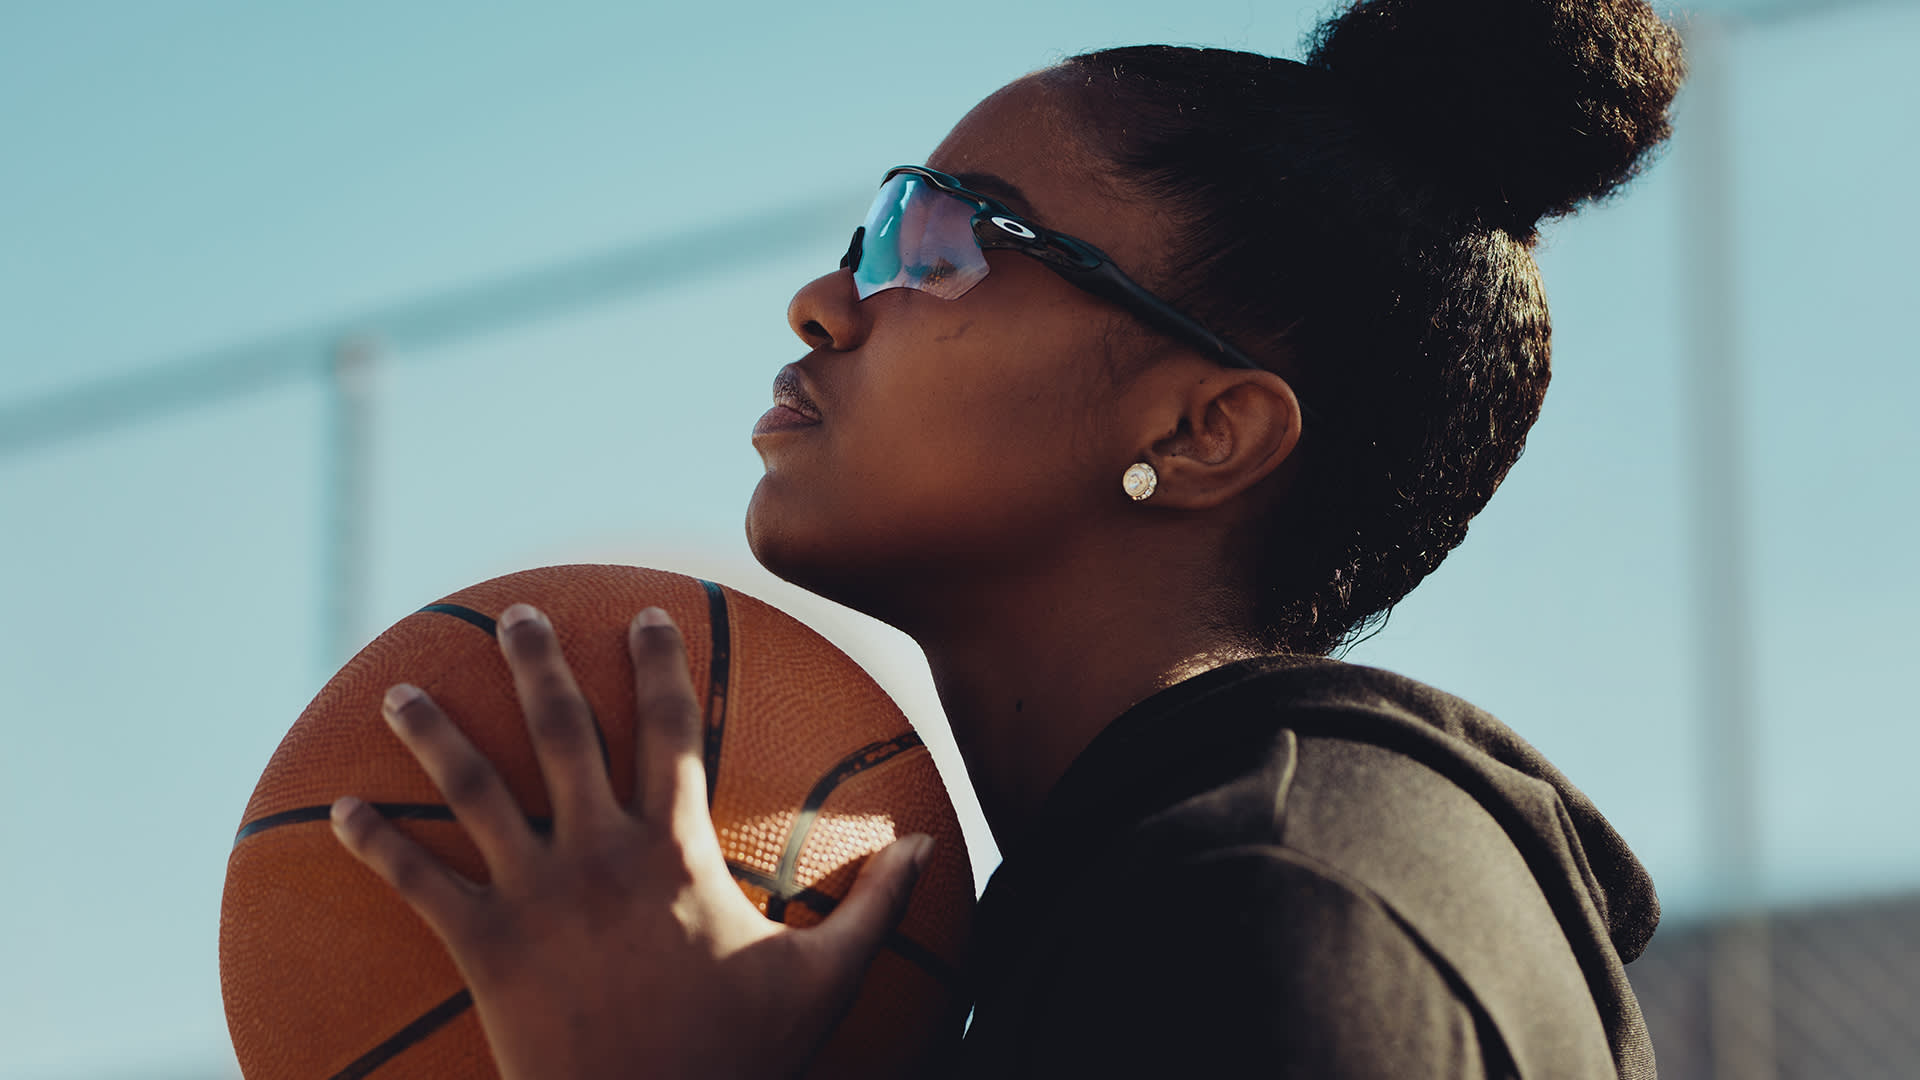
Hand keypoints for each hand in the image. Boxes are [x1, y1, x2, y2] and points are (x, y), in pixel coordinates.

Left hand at [329, 603, 934, 1078]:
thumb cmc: (735, 1060)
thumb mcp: (821, 979)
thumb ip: (875, 905)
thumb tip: (929, 843)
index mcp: (672, 848)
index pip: (670, 728)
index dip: (661, 664)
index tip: (648, 614)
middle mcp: (595, 852)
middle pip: (560, 732)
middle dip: (537, 664)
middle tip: (514, 616)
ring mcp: (531, 896)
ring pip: (472, 792)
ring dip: (433, 735)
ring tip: (400, 690)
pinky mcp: (481, 946)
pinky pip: (416, 886)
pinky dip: (376, 847)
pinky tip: (337, 813)